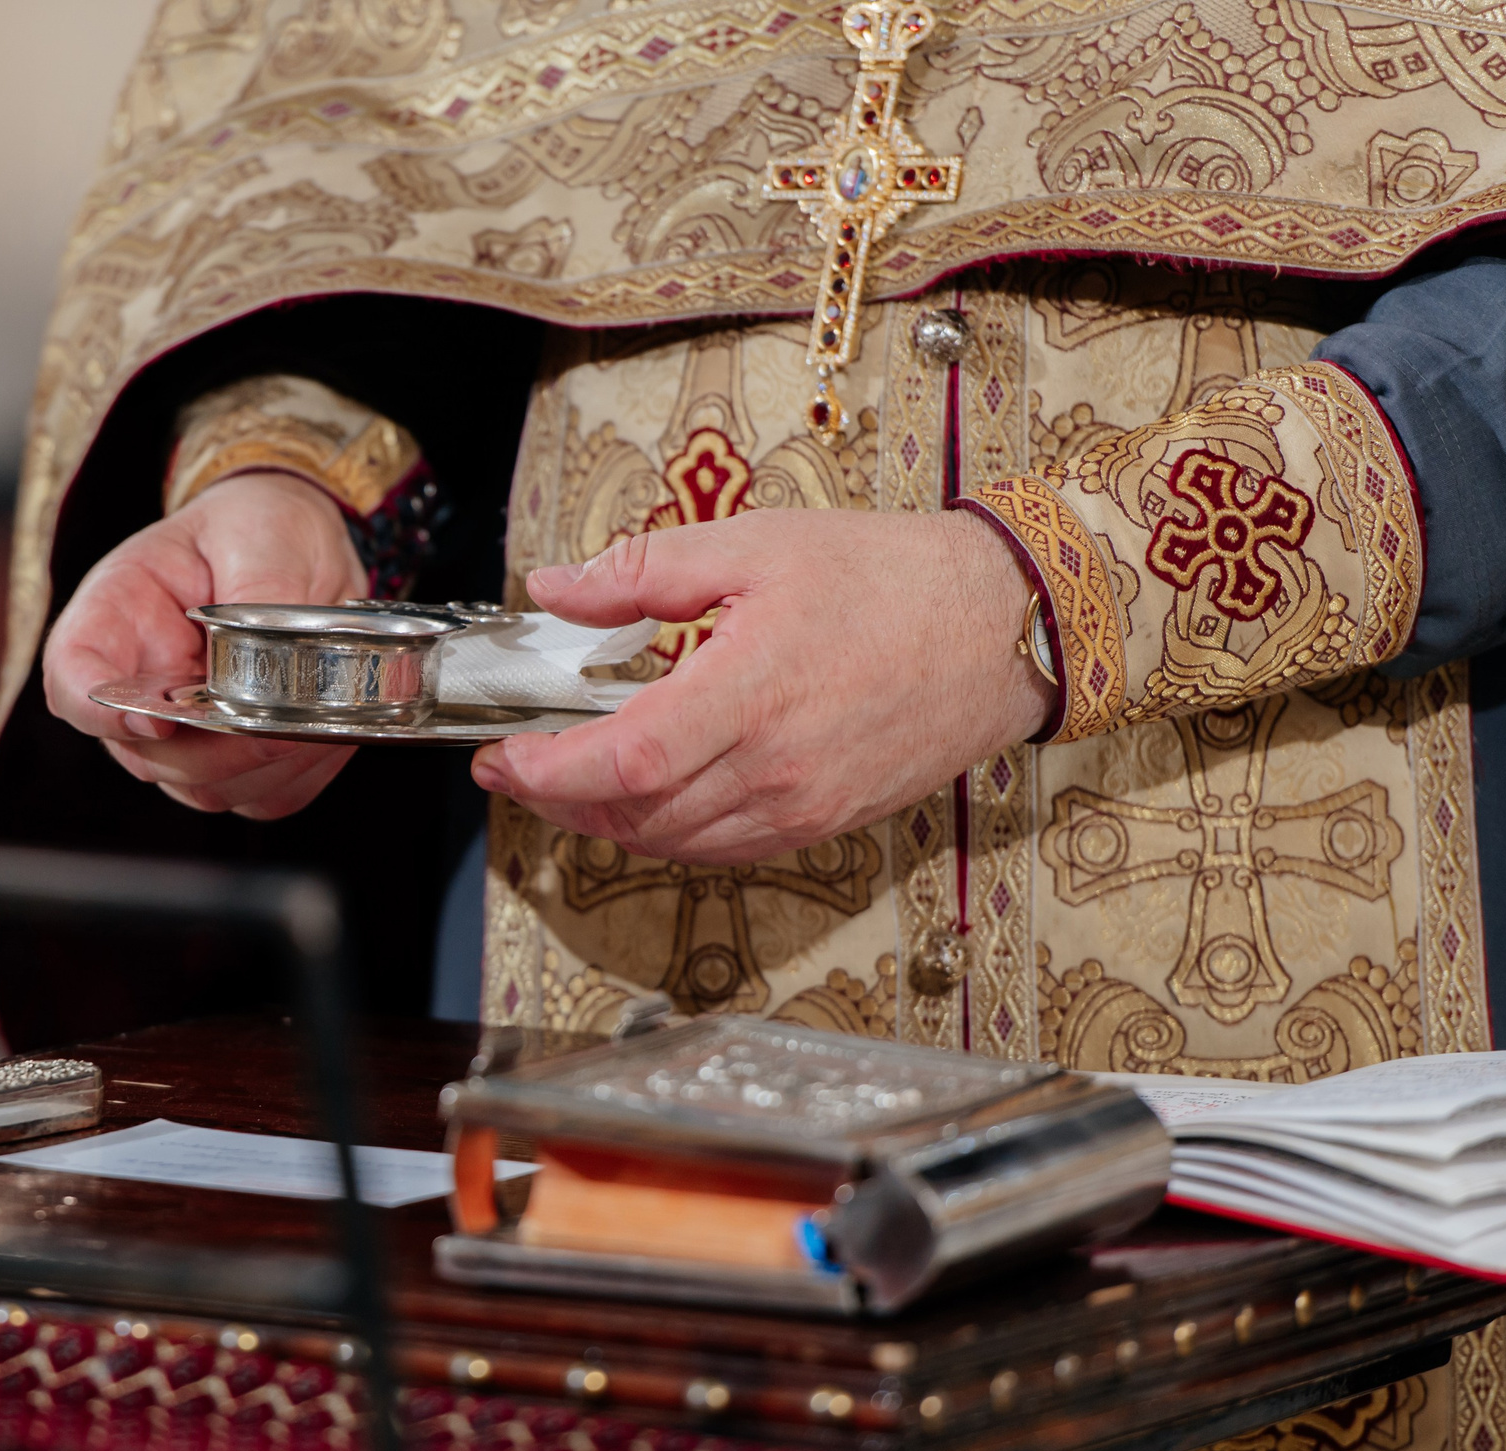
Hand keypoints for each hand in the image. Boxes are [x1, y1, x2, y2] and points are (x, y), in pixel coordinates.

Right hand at [43, 471, 366, 818]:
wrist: (297, 542)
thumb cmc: (257, 526)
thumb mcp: (257, 534)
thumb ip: (254, 597)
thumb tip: (263, 670)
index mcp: (116, 614)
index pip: (71, 678)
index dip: (101, 712)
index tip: (153, 720)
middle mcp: (137, 684)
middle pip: (146, 755)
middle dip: (216, 751)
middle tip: (279, 718)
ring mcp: (180, 732)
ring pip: (204, 788)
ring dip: (264, 766)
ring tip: (315, 717)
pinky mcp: (233, 758)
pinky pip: (259, 797)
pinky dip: (297, 777)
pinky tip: (325, 732)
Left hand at [469, 507, 1057, 865]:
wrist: (1005, 624)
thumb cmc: (892, 578)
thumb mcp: (756, 545)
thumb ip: (642, 571)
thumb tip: (556, 590)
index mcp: (748, 694)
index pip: (619, 763)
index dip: (545, 772)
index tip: (500, 756)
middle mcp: (773, 769)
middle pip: (632, 817)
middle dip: (558, 799)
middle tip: (518, 763)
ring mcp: (800, 807)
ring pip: (671, 843)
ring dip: (608, 822)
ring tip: (570, 779)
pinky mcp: (823, 824)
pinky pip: (720, 849)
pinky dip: (667, 833)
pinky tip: (647, 795)